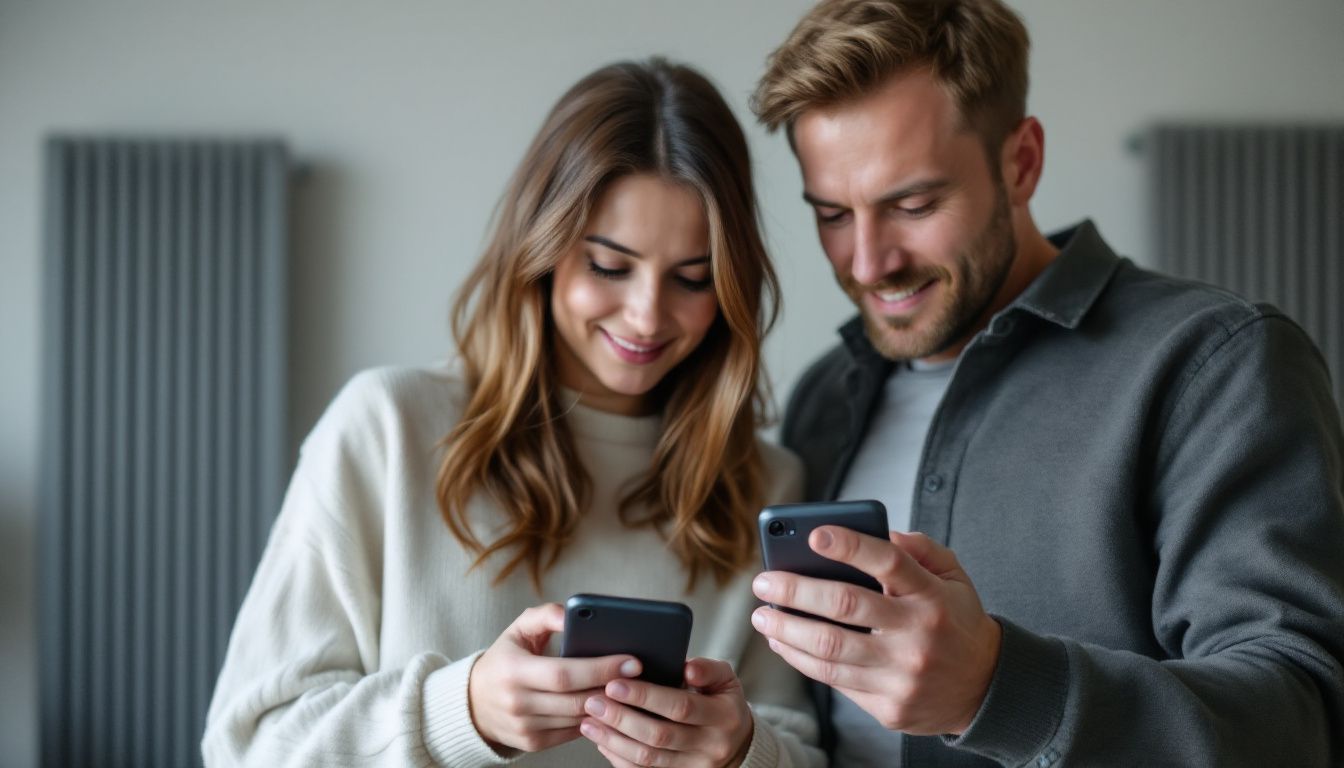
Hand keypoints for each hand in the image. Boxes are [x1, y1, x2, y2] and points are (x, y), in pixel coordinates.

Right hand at [469, 603, 641, 752]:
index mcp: (513, 671)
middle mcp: (516, 703)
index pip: (564, 673)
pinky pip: (572, 733)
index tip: (631, 661)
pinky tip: (609, 705)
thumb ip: (547, 615)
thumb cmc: (505, 659)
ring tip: (630, 689)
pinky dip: (593, 720)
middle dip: (612, 687)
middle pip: (576, 699)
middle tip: (639, 675)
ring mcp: (524, 727)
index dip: (600, 668)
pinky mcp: (532, 744)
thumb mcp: (519, 630)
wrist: (473, 702)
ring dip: (607, 706)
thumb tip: (573, 613)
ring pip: (578, 719)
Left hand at [579, 657, 753, 766]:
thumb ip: (707, 669)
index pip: (680, 706)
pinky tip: (602, 742)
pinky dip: (619, 758)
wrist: (736, 745)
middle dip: (621, 718)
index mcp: (723, 717)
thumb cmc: (723, 704)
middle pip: (659, 735)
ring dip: (614, 740)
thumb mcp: (726, 680)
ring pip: (648, 757)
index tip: (615, 683)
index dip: (646, 697)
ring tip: (589, 721)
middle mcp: (710, 746)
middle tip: (593, 701)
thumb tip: (686, 667)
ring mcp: (694, 767)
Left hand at [750, 529, 1000, 734]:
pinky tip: (782, 642)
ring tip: (762, 614)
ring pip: (829, 650)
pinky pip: (833, 680)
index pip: (888, 562)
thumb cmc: (957, 622)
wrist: (985, 689)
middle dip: (795, 591)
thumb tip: (878, 532)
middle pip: (845, 607)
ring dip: (786, 629)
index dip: (849, 545)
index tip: (813, 534)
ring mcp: (901, 674)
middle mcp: (916, 634)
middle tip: (764, 581)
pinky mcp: (888, 706)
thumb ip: (919, 548)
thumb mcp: (953, 576)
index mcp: (933, 595)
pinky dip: (800, 659)